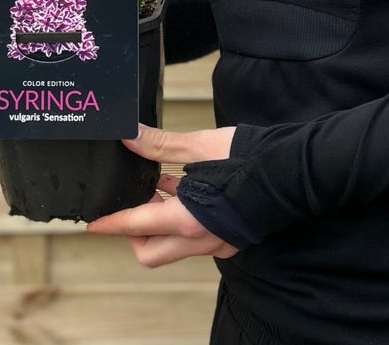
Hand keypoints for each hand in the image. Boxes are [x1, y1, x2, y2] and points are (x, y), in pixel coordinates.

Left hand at [85, 123, 238, 266]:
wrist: (295, 170)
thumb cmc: (252, 158)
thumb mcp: (202, 146)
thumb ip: (162, 145)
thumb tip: (131, 135)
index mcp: (190, 220)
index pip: (137, 227)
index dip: (111, 224)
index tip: (93, 224)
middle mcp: (202, 239)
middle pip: (152, 251)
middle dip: (134, 232)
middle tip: (132, 201)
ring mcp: (218, 242)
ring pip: (173, 245)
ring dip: (159, 221)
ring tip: (156, 186)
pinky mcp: (230, 235)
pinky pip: (194, 235)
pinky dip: (181, 216)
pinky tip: (182, 186)